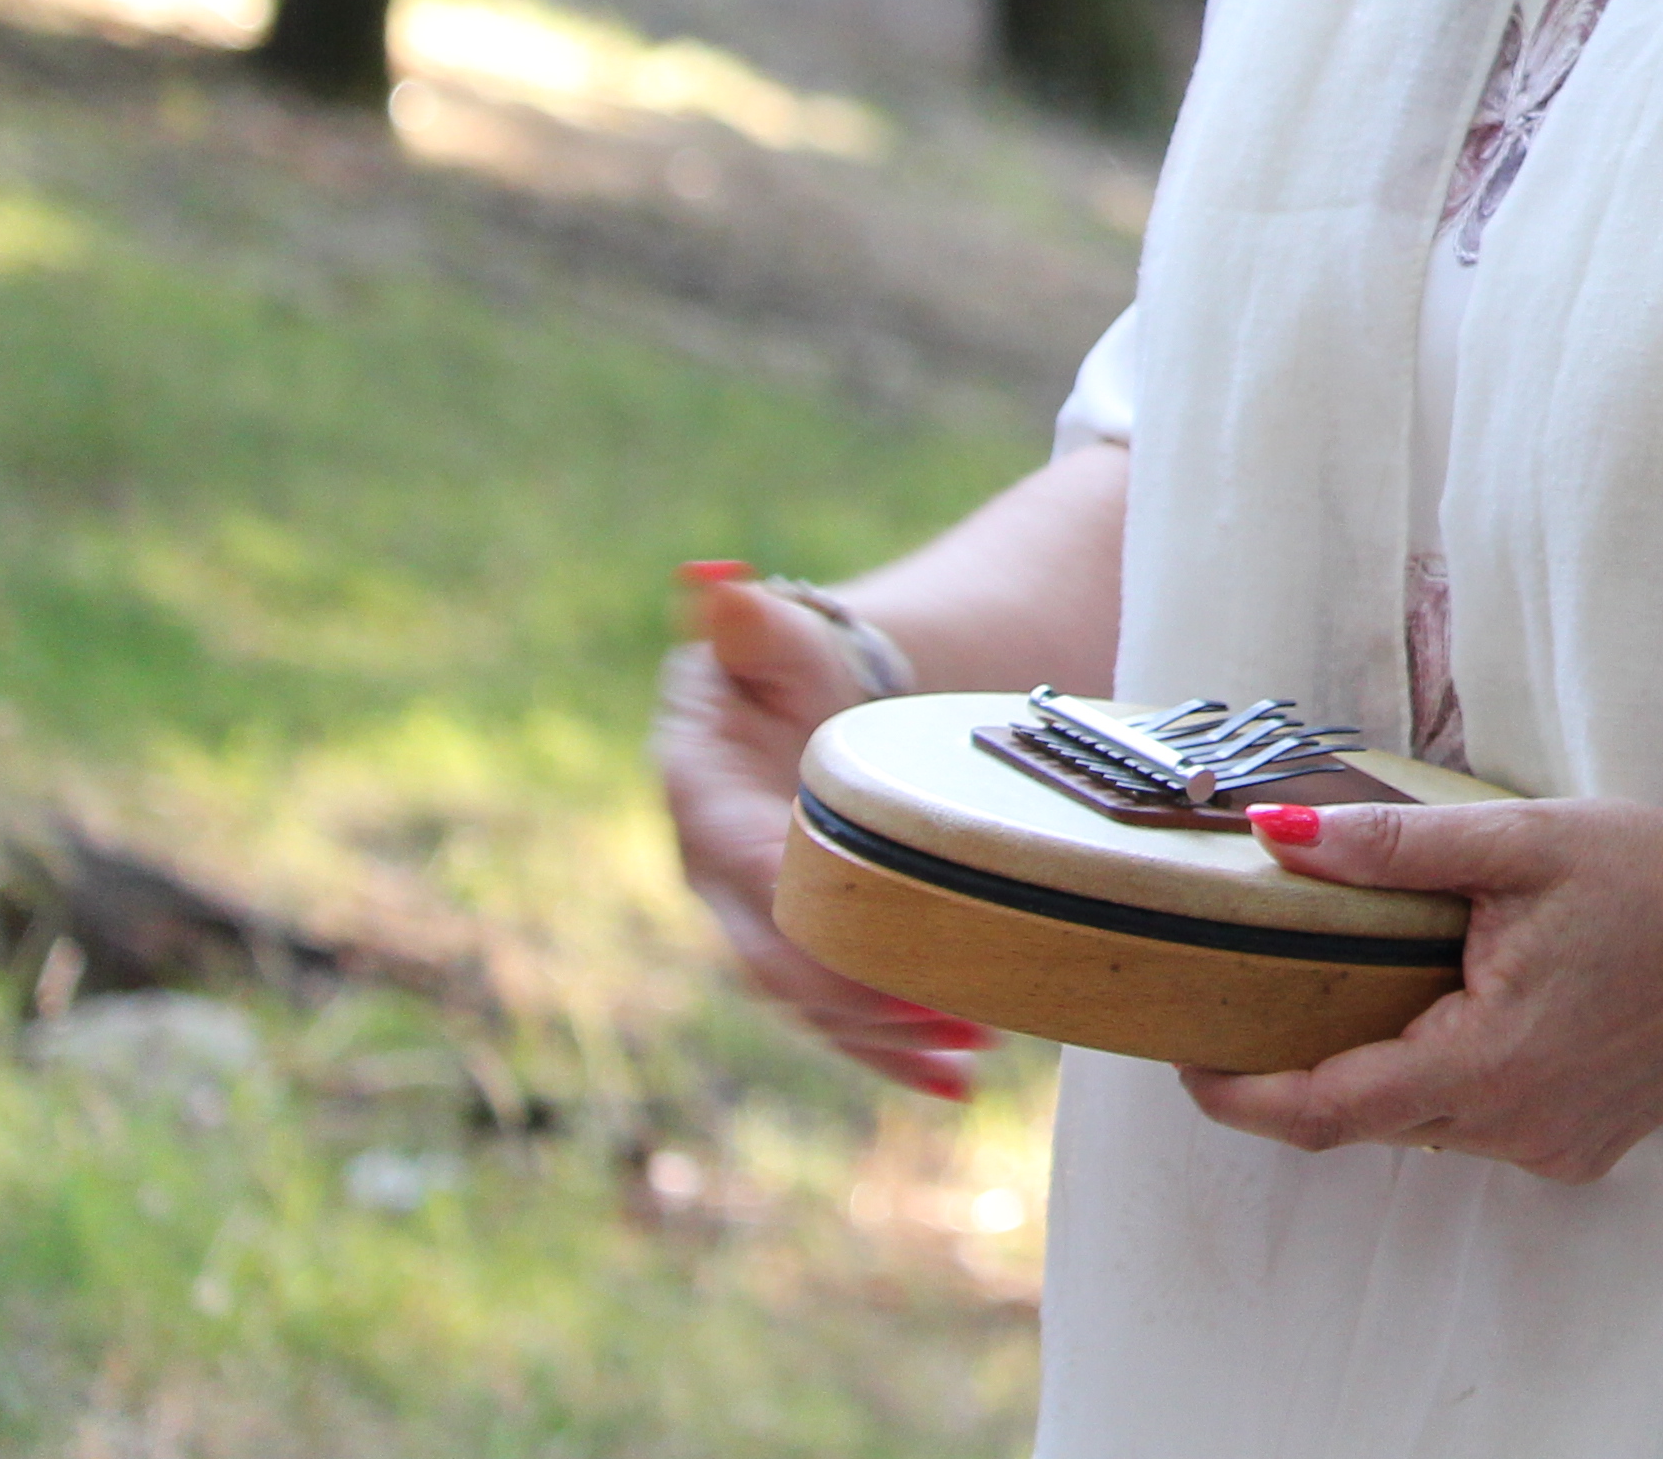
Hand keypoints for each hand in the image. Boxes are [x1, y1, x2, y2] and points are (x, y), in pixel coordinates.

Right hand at [650, 561, 991, 1099]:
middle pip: (772, 952)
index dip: (790, 901)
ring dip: (884, 1036)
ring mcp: (762, 924)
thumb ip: (753, 623)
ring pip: (812, 1001)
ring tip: (964, 1051)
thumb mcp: (783, 634)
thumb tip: (716, 584)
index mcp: (698, 794)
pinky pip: (846, 1019)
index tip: (854, 926)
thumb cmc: (808, 660)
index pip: (738, 862)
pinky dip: (898, 1053)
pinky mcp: (811, 958)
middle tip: (933, 1011)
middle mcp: (717, 872)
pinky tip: (956, 1079)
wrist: (843, 701)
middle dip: (848, 993)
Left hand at [1179, 798, 1662, 1182]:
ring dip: (1382, 1065)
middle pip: (1364, 1118)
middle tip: (1255, 995)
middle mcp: (1509, 1127)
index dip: (1240, 1097)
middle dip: (1301, 1068)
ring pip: (1419, 1124)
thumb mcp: (1522, 842)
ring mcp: (1545, 1147)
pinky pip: (1476, 1125)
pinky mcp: (1574, 1148)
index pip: (1325, 1110)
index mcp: (1485, 1062)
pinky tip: (1469, 1004)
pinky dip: (1447, 1075)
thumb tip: (1276, 837)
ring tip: (1370, 980)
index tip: (1185, 1060)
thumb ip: (1395, 848)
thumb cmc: (1658, 881)